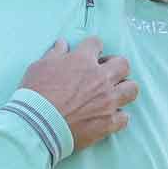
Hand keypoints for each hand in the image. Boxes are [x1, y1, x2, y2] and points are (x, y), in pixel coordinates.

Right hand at [19, 37, 138, 151]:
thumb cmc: (35, 94)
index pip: (96, 43)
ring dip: (124, 89)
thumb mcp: (39, 67)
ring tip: (113, 94)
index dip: (93, 48)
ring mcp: (107, 101)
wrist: (37, 126)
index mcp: (83, 60)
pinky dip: (118, 117)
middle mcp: (100, 78)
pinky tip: (109, 117)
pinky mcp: (107, 123)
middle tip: (105, 74)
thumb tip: (63, 43)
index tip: (89, 54)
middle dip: (116, 66)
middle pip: (123, 64)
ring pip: (132, 89)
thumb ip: (55, 54)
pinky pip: (124, 118)